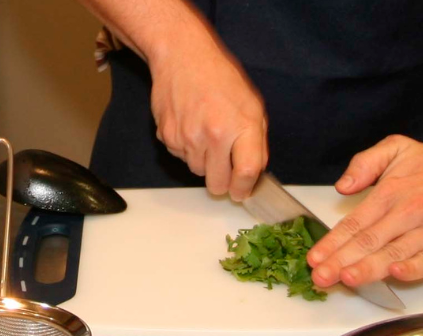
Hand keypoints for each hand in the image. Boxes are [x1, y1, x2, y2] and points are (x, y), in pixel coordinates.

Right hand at [148, 46, 266, 200]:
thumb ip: (256, 140)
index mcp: (241, 126)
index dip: (244, 188)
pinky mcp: (167, 136)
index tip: (241, 192)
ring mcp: (187, 137)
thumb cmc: (220, 78)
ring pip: (197, 171)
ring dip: (204, 162)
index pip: (246, 173)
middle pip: (217, 183)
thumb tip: (252, 172)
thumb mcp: (252, 105)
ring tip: (206, 134)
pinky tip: (191, 126)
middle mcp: (213, 135)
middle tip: (225, 169)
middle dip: (223, 182)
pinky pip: (180, 157)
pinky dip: (187, 149)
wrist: (183, 57)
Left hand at [306, 135, 422, 286]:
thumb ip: (366, 163)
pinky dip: (414, 268)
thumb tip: (343, 186)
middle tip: (320, 277)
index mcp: (392, 192)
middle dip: (341, 261)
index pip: (354, 223)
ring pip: (395, 253)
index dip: (332, 243)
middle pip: (369, 241)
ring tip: (347, 279)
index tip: (314, 258)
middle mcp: (410, 212)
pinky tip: (395, 275)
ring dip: (369, 268)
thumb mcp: (398, 148)